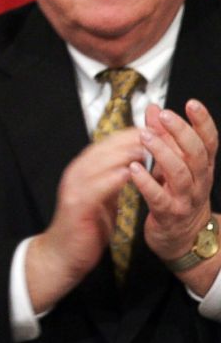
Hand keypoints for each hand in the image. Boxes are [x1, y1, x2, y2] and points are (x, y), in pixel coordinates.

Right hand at [26, 128, 145, 310]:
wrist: (63, 254)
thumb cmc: (85, 228)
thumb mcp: (103, 198)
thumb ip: (114, 181)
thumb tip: (133, 165)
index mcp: (81, 171)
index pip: (105, 144)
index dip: (128, 135)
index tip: (151, 130)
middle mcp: (75, 174)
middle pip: (103, 148)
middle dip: (129, 140)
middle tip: (153, 135)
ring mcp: (74, 188)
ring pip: (99, 163)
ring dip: (123, 154)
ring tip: (146, 150)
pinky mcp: (77, 205)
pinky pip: (96, 187)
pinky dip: (113, 178)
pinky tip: (129, 173)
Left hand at [132, 101, 217, 285]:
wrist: (182, 239)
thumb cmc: (177, 196)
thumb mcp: (174, 165)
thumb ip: (164, 137)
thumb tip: (154, 108)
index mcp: (202, 167)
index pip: (208, 141)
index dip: (203, 122)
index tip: (191, 103)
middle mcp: (199, 181)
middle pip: (196, 153)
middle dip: (181, 132)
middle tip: (164, 115)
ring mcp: (186, 199)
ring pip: (180, 173)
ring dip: (163, 153)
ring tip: (145, 136)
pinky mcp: (169, 214)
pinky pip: (159, 198)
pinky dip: (147, 183)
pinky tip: (134, 169)